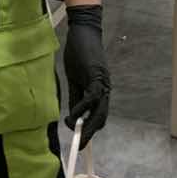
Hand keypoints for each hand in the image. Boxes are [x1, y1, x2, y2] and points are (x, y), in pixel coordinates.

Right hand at [62, 3, 109, 146]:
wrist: (82, 31)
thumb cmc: (78, 53)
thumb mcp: (74, 79)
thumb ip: (76, 97)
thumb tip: (74, 117)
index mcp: (100, 90)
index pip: (98, 115)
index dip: (91, 129)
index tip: (81, 141)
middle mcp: (104, 89)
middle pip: (102, 118)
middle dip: (91, 133)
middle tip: (80, 145)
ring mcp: (102, 83)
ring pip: (100, 111)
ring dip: (89, 126)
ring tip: (76, 133)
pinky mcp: (96, 76)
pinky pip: (91, 98)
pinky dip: (82, 109)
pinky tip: (72, 115)